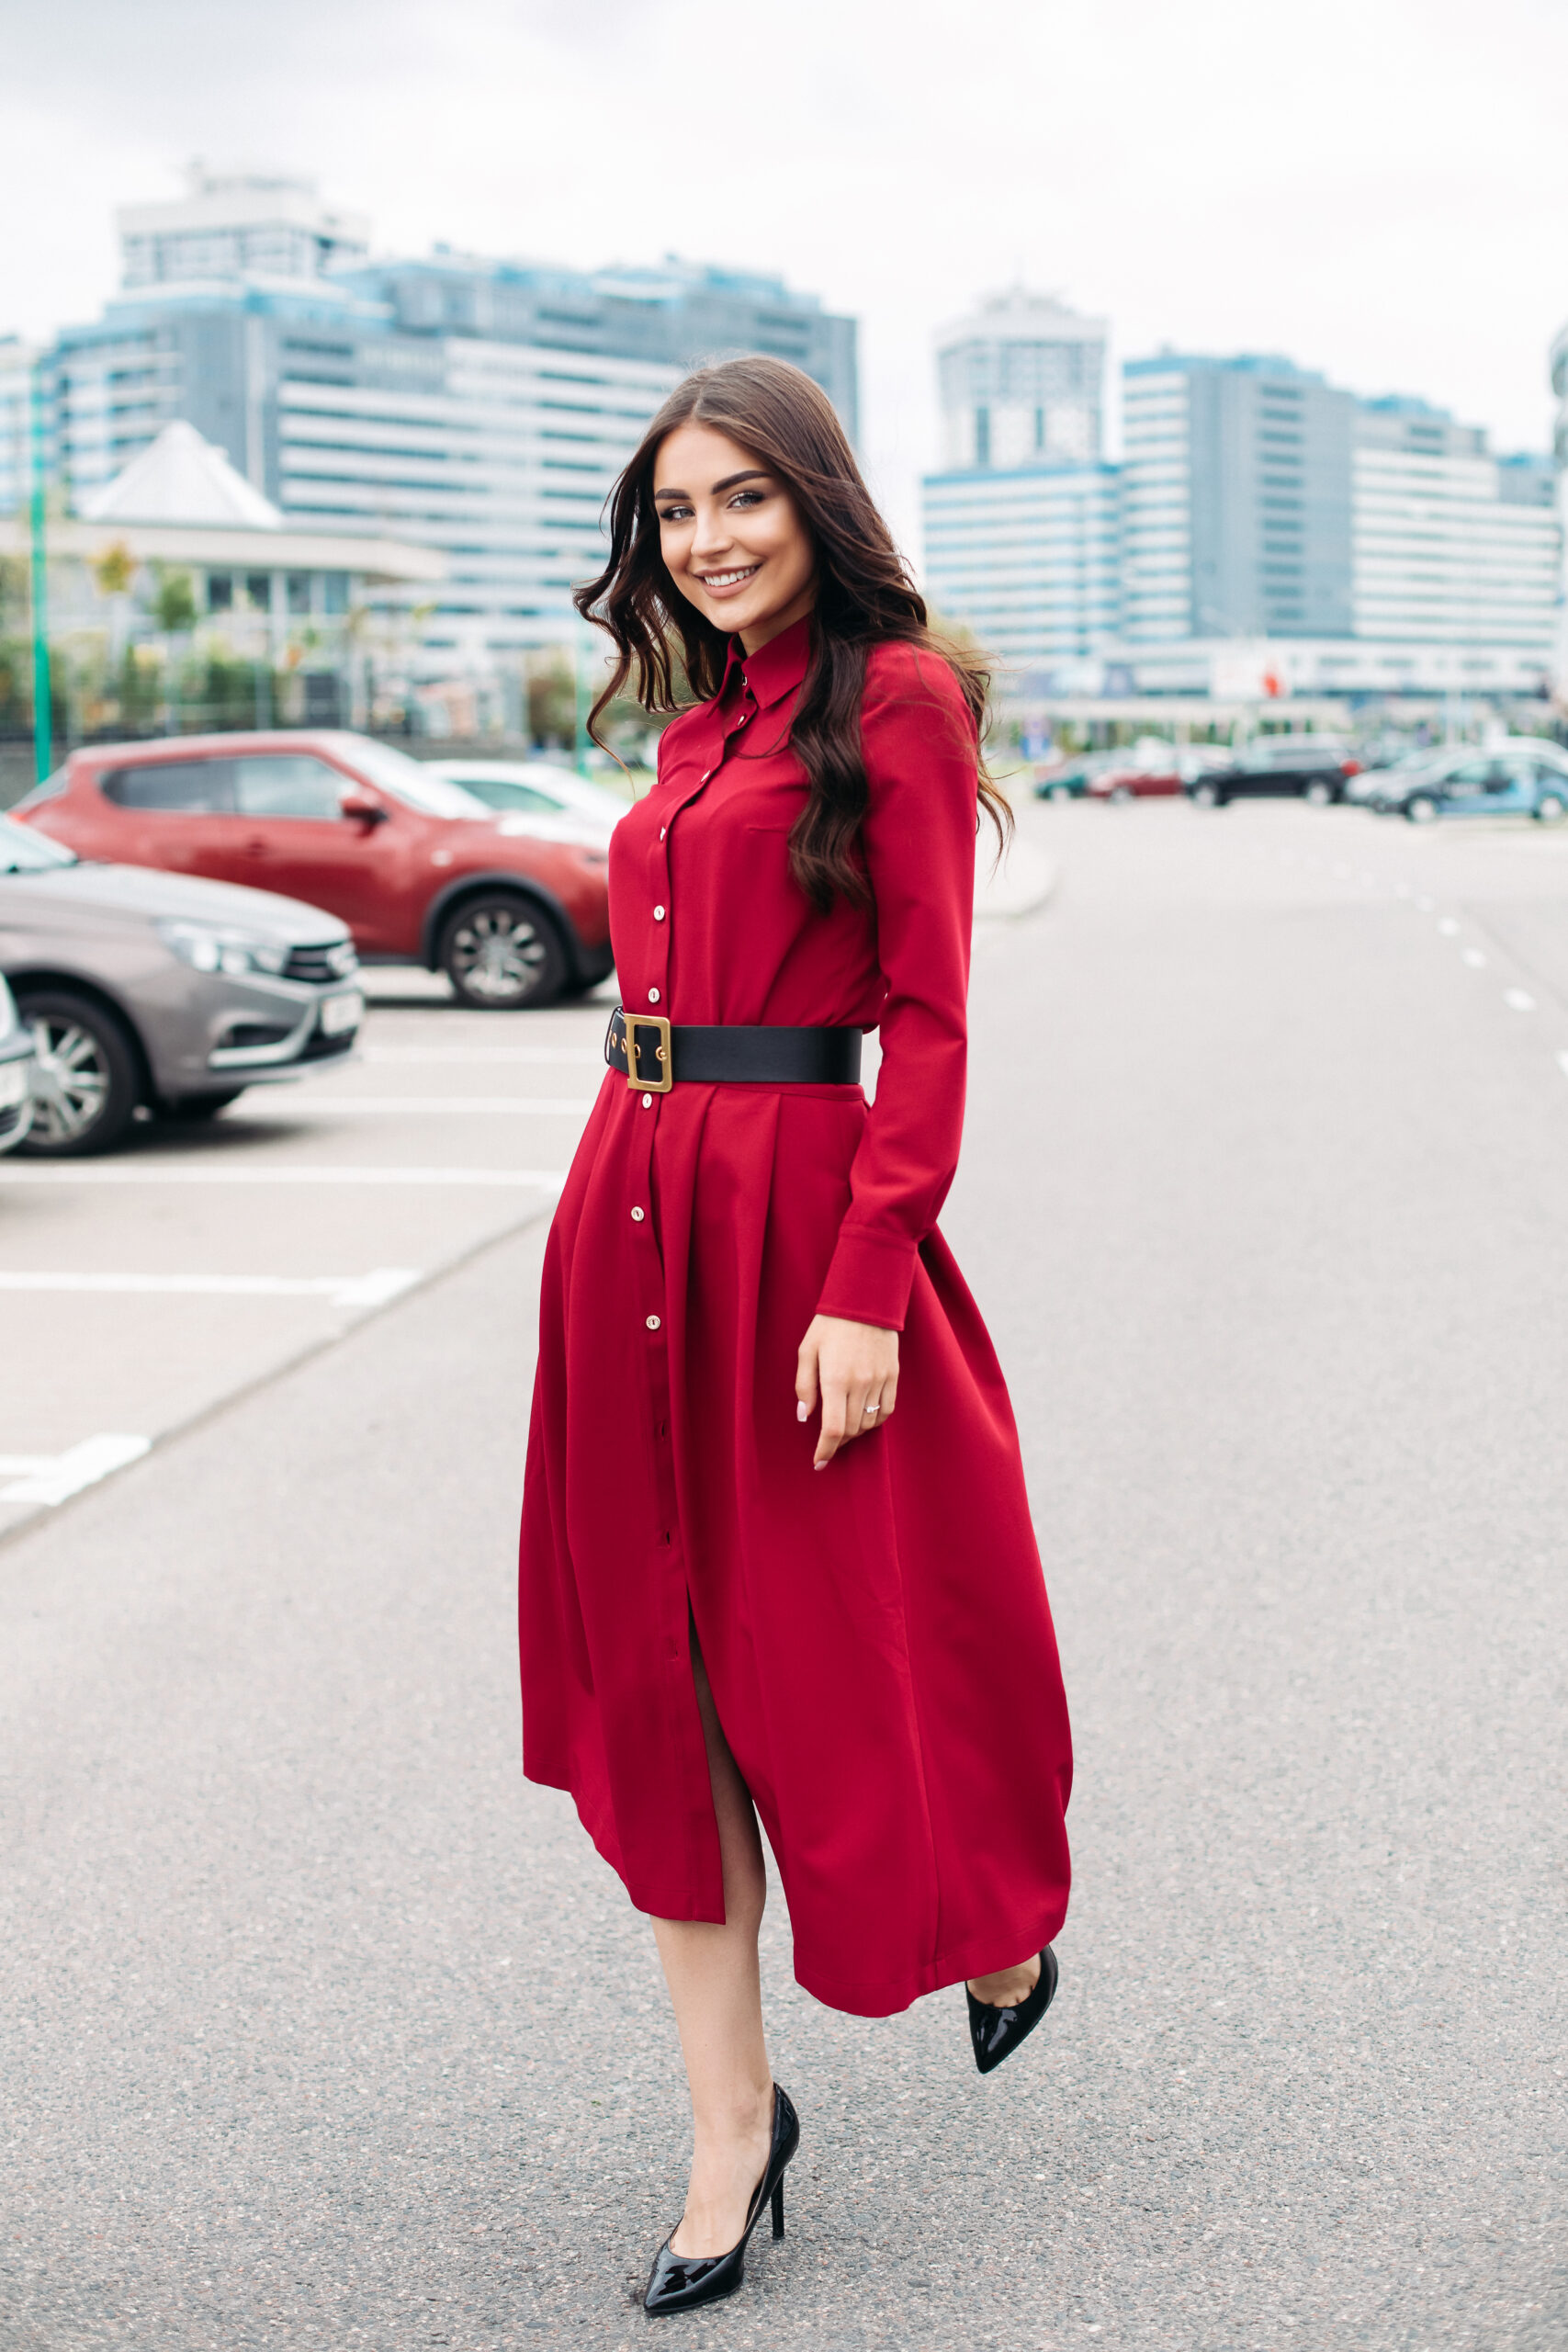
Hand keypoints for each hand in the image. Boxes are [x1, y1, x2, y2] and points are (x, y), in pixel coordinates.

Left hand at [795, 1314, 899, 1470]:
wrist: (866, 1300)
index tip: (818, 1462)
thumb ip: (804, 1386)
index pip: (834, 1429)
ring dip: (856, 1431)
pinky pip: (887, 1409)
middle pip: (852, 1430)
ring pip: (870, 1422)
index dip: (825, 1451)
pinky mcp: (893, 1375)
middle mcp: (860, 1383)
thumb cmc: (830, 1324)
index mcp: (835, 1379)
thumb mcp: (807, 1351)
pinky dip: (875, 1419)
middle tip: (827, 1440)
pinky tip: (864, 1416)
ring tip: (844, 1425)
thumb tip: (805, 1416)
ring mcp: (880, 1380)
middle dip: (838, 1441)